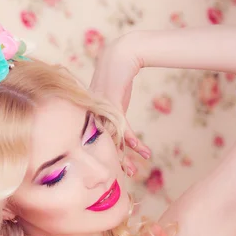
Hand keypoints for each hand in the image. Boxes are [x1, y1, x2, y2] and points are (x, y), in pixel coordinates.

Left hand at [89, 33, 150, 175]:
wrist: (120, 57)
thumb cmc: (117, 78)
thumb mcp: (113, 101)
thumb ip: (112, 116)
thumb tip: (116, 130)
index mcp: (92, 119)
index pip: (99, 145)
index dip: (108, 160)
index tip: (116, 172)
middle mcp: (95, 118)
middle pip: (105, 148)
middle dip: (116, 164)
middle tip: (122, 179)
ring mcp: (103, 113)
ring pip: (114, 142)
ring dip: (126, 158)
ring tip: (133, 172)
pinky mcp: (114, 107)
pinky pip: (125, 129)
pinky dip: (133, 141)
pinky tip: (142, 151)